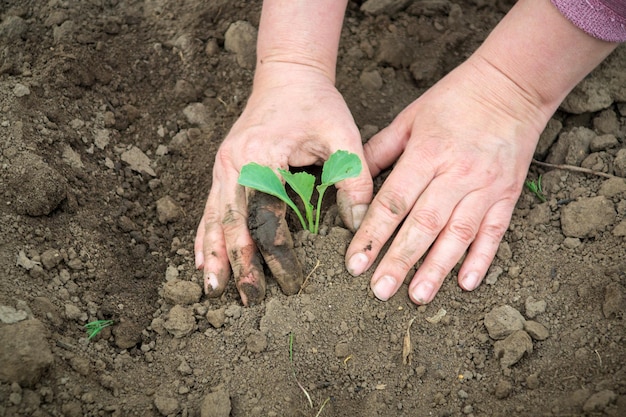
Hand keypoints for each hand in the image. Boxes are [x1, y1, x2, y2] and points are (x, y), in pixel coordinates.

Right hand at [195, 63, 371, 304]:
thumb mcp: (343, 137)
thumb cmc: (316, 104)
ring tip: (212, 288)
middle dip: (238, 264)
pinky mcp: (223, 167)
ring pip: (214, 218)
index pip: (267, 218)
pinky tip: (203, 258)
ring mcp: (223, 165)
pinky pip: (210, 206)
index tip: (290, 285)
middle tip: (244, 299)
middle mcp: (234, 164)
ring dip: (214, 254)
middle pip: (233, 223)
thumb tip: (359, 227)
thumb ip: (353, 180)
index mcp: (262, 157)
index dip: (277, 256)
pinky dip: (205, 234)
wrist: (287, 74)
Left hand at [345, 55, 549, 304]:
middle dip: (399, 260)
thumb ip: (380, 150)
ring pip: (457, 234)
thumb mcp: (410, 117)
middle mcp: (456, 174)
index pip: (393, 203)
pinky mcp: (507, 194)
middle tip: (380, 290)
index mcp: (427, 154)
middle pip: (423, 225)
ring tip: (417, 295)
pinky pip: (494, 231)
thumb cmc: (454, 99)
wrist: (512, 86)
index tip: (355, 263)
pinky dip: (481, 258)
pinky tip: (466, 283)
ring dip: (436, 268)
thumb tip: (353, 179)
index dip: (372, 235)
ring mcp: (485, 186)